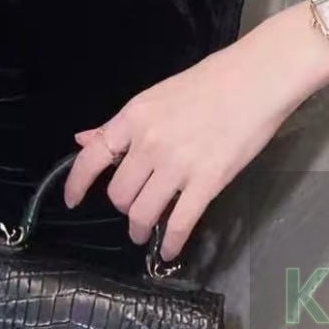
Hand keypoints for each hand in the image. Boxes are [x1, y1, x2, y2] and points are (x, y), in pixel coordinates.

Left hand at [62, 36, 309, 261]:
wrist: (256, 79)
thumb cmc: (209, 82)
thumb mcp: (155, 97)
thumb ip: (120, 125)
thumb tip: (84, 140)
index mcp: (134, 117)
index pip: (92, 157)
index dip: (76, 184)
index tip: (72, 200)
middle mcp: (149, 143)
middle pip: (119, 194)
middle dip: (123, 206)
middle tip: (134, 207)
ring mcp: (178, 165)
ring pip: (142, 213)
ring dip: (140, 228)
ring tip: (144, 232)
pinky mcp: (207, 182)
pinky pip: (179, 224)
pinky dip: (170, 243)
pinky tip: (169, 249)